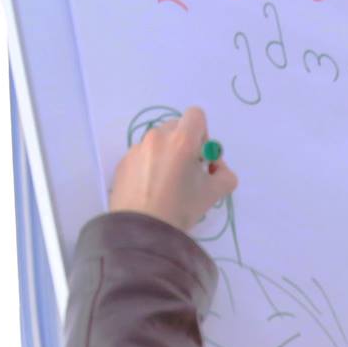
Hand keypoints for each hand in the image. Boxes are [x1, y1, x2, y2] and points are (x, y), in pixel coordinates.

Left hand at [108, 106, 238, 232]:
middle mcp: (157, 137)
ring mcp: (137, 149)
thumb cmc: (180, 209)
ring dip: (165, 155)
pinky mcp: (123, 163)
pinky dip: (148, 167)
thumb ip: (225, 175)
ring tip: (165, 185)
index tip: (200, 156)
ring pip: (157, 143)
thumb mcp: (214, 194)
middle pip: (176, 127)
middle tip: (186, 172)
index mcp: (182, 140)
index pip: (196, 115)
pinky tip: (149, 191)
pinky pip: (141, 156)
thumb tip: (216, 169)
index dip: (203, 133)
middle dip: (184, 144)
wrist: (142, 231)